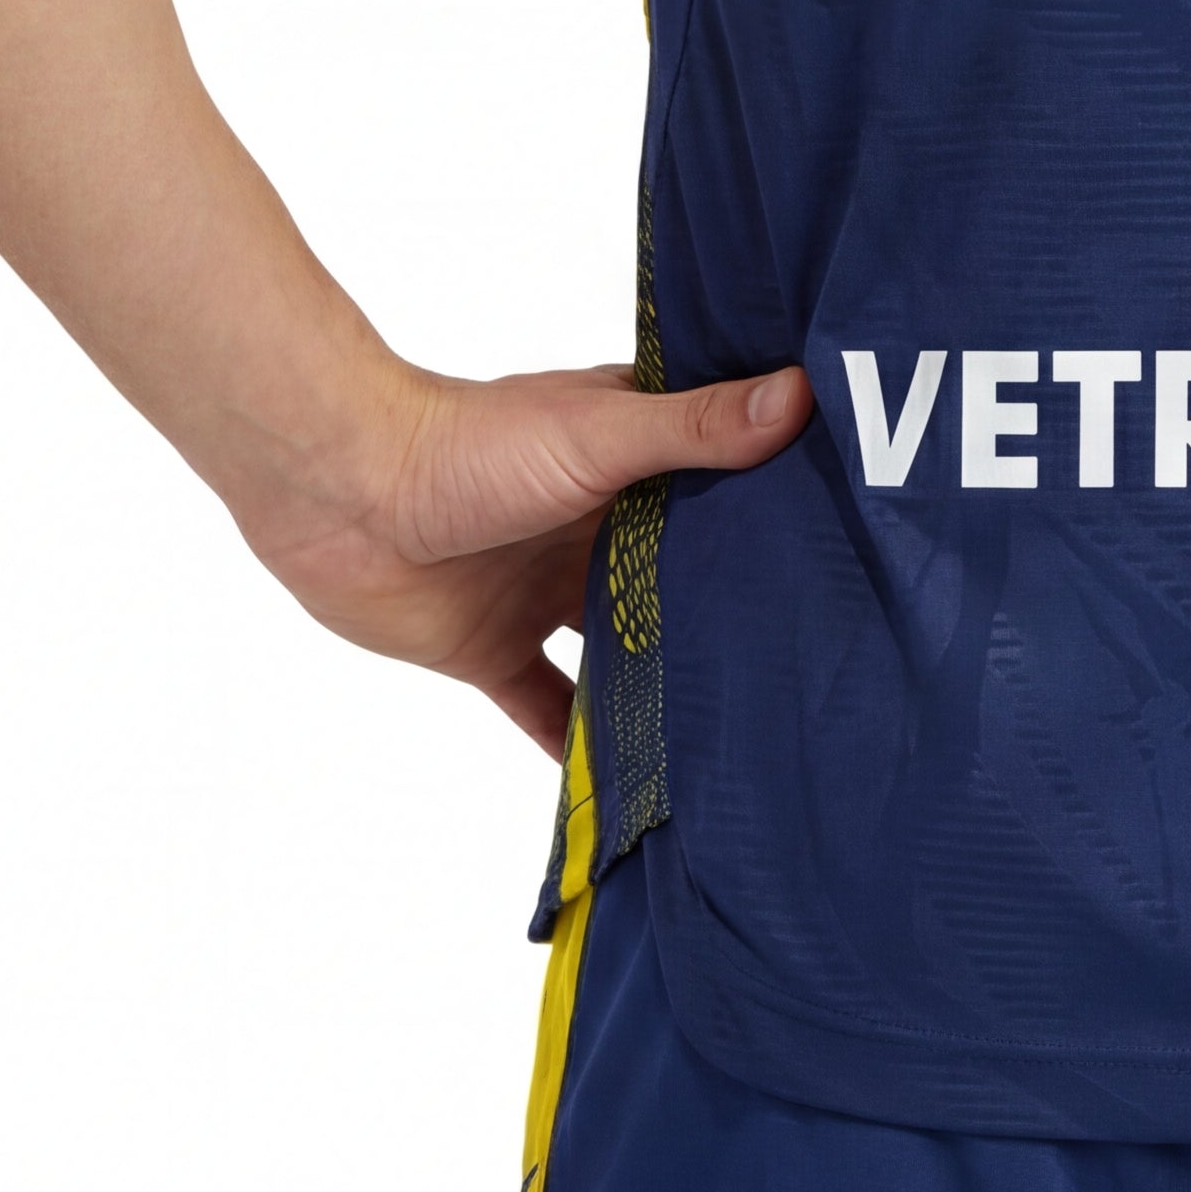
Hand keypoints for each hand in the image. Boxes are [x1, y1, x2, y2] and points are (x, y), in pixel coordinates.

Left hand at [242, 358, 814, 754]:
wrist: (342, 496)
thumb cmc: (473, 445)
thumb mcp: (601, 434)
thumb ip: (696, 428)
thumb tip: (804, 397)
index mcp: (627, 459)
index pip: (719, 485)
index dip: (775, 511)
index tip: (848, 547)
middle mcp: (593, 525)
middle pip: (678, 574)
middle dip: (731, 611)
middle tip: (817, 664)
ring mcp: (542, 590)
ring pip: (621, 646)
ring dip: (665, 681)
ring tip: (743, 734)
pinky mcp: (494, 650)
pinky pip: (549, 709)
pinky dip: (582, 748)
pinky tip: (633, 794)